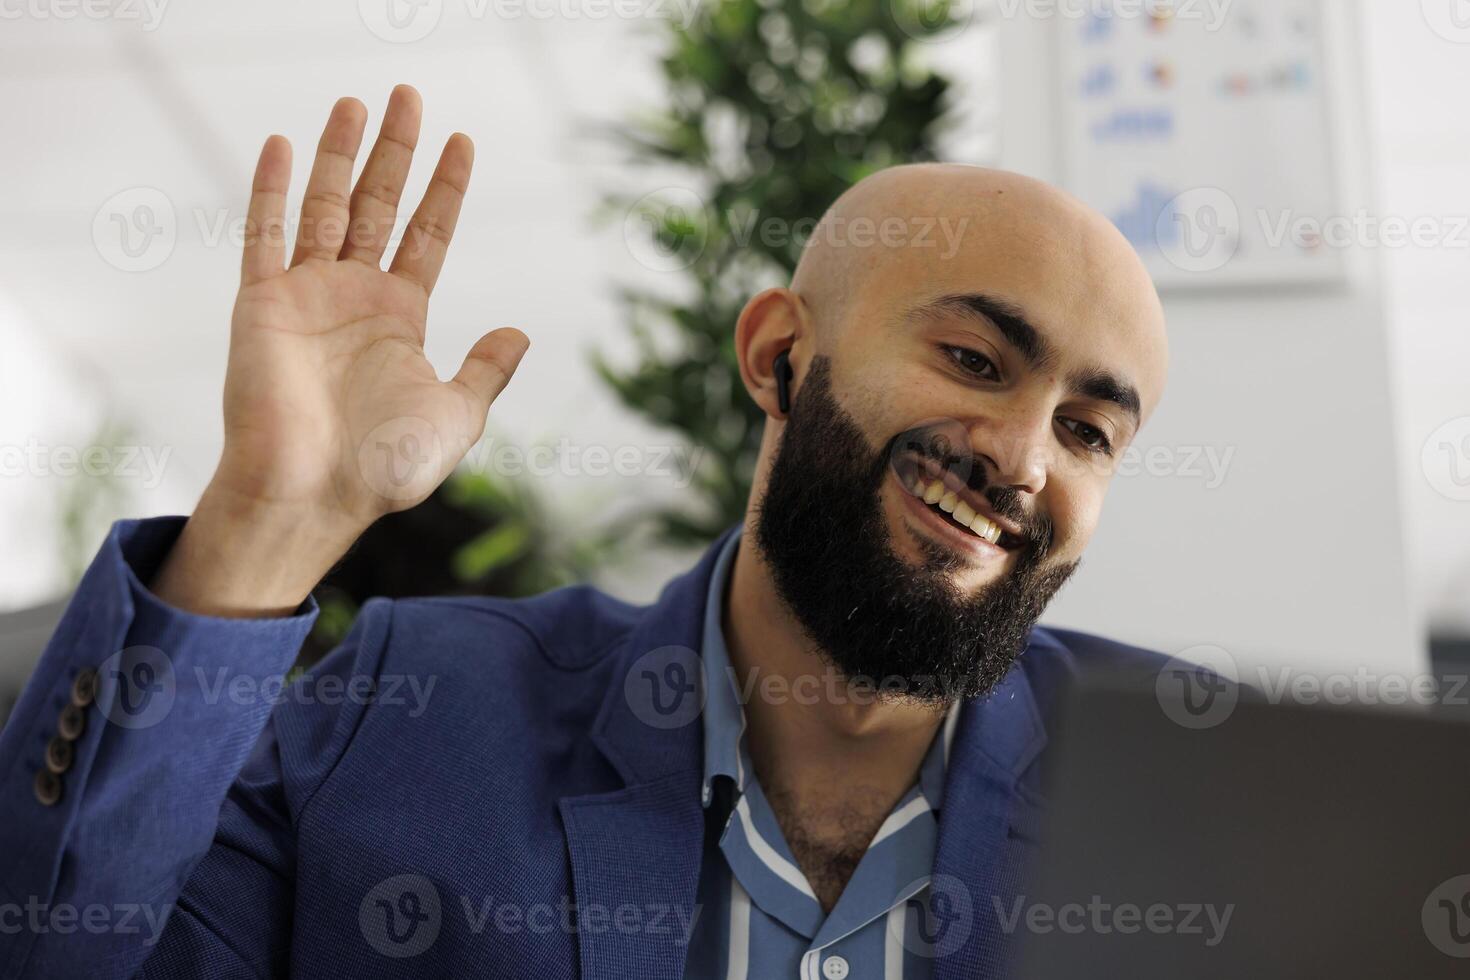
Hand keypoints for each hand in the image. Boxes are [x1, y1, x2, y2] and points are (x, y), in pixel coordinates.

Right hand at [153, 86, 527, 615]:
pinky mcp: (263, 302)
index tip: (463, 142)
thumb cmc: (384, 467)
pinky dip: (272, 189)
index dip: (445, 190)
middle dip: (395, 152)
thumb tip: (519, 333)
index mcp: (400, 318)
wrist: (313, 493)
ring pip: (327, 206)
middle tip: (409, 96)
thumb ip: (486, 371)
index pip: (427, 235)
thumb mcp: (457, 416)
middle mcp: (354, 296)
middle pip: (379, 205)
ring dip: (340, 153)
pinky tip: (286, 145)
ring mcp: (307, 294)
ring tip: (357, 102)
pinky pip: (265, 233)